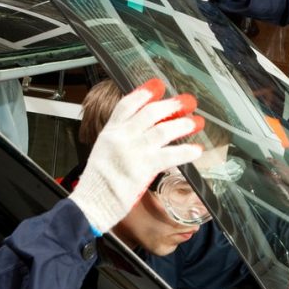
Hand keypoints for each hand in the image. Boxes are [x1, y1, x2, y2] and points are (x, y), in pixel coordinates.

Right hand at [70, 79, 203, 234]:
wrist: (91, 204)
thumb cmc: (98, 183)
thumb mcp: (104, 152)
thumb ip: (122, 140)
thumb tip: (145, 131)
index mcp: (110, 132)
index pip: (127, 104)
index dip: (144, 92)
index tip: (158, 85)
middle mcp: (122, 138)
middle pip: (150, 112)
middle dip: (172, 105)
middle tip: (188, 102)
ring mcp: (133, 152)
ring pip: (163, 131)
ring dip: (183, 125)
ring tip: (197, 122)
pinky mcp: (143, 168)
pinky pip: (170, 156)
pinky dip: (185, 152)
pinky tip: (196, 150)